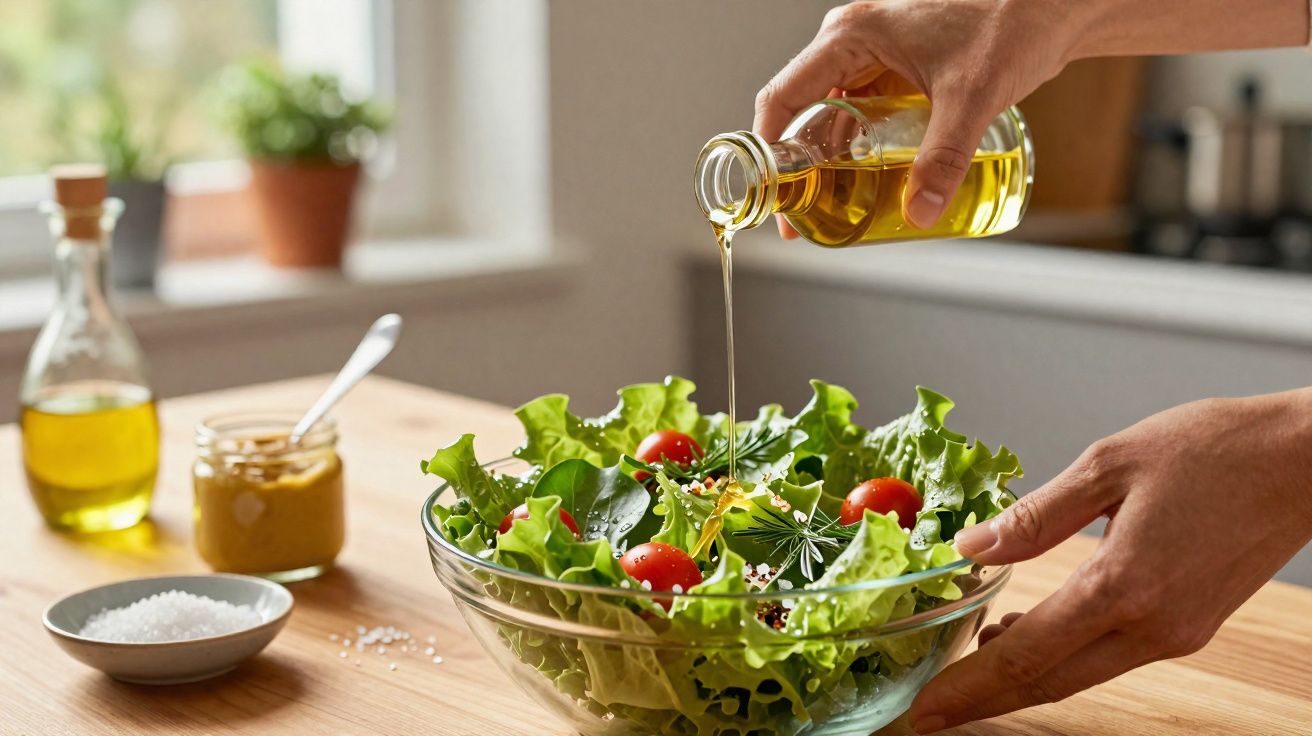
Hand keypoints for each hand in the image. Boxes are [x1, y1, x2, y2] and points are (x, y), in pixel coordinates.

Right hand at [752, 0, 1077, 234]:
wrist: (1053, 8)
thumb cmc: (1011, 25)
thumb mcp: (971, 98)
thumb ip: (944, 158)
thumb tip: (920, 212)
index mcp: (851, 35)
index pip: (784, 95)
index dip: (770, 148)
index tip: (774, 192)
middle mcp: (853, 42)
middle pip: (802, 111)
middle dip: (799, 165)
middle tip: (803, 213)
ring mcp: (874, 55)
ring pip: (830, 114)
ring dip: (827, 160)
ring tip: (831, 207)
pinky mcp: (897, 69)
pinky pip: (859, 112)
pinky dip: (855, 147)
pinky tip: (864, 180)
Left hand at [906, 390, 1311, 732]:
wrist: (1304, 461)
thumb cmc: (1215, 449)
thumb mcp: (1109, 464)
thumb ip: (1036, 516)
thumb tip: (973, 548)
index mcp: (1124, 585)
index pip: (1024, 656)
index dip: (967, 688)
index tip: (923, 711)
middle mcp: (1152, 625)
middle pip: (1048, 683)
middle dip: (983, 700)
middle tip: (929, 709)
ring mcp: (1176, 632)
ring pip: (1079, 674)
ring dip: (1022, 676)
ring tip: (970, 662)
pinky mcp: (1191, 625)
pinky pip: (1110, 655)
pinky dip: (1063, 654)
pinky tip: (1033, 630)